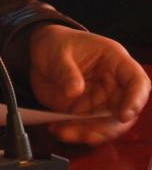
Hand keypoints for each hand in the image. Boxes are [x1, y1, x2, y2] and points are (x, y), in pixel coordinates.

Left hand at [28, 24, 149, 144]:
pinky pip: (88, 128)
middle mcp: (114, 84)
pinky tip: (59, 130)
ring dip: (89, 133)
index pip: (137, 82)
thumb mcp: (56, 52)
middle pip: (124, 111)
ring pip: (107, 125)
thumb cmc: (56, 43)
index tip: (122, 116)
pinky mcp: (87, 112)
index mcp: (115, 60)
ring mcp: (102, 100)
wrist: (40, 51)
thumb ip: (65, 70)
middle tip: (85, 133)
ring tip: (64, 132)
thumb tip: (74, 91)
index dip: (135, 100)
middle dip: (107, 127)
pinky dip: (76, 133)